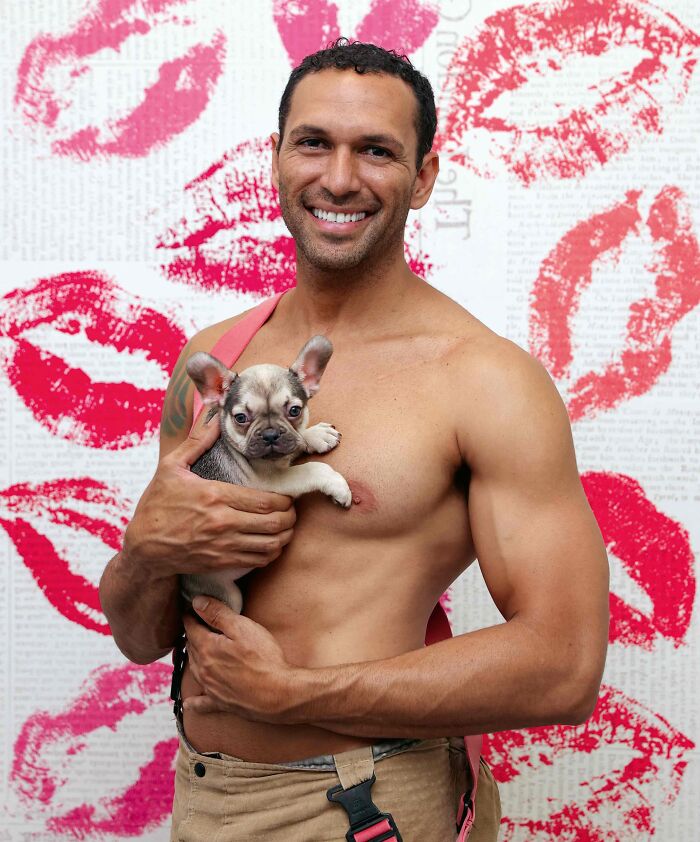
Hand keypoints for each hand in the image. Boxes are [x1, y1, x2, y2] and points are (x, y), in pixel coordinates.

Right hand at [122, 410, 295, 580]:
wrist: (143, 548)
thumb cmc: (156, 505)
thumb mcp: (171, 467)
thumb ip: (196, 441)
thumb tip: (213, 414)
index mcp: (214, 495)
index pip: (265, 500)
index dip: (285, 500)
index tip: (287, 496)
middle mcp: (222, 522)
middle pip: (274, 522)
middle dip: (290, 517)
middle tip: (291, 511)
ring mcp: (223, 545)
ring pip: (270, 544)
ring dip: (285, 536)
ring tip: (286, 528)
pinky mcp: (221, 563)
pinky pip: (258, 561)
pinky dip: (271, 553)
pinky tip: (271, 544)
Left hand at [182, 596, 298, 721]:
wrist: (278, 694)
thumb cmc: (263, 659)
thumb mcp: (242, 628)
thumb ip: (218, 614)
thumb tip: (196, 602)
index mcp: (207, 648)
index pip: (191, 628)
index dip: (191, 616)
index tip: (191, 609)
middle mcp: (203, 669)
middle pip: (191, 647)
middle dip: (192, 634)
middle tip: (196, 624)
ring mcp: (211, 687)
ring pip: (194, 669)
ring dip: (193, 657)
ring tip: (195, 649)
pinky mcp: (221, 702)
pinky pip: (201, 703)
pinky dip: (194, 702)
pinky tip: (189, 703)